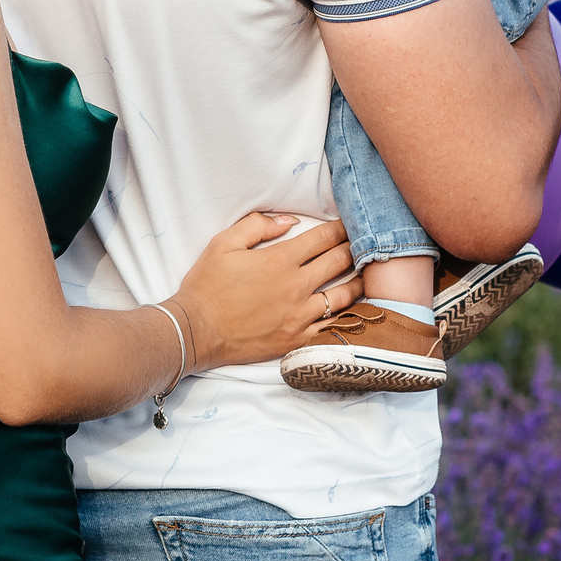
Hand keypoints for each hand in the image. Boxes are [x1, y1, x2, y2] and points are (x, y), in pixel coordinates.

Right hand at [166, 213, 359, 369]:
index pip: (322, 238)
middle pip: (338, 262)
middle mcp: (296, 286)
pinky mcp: (298, 338)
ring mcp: (300, 315)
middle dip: (354, 248)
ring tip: (363, 274)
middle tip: (362, 243)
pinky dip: (347, 316)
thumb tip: (288, 221)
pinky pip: (333, 327)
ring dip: (357, 281)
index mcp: (280, 260)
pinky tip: (353, 309)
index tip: (348, 224)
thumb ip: (256, 226)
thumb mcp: (223, 244)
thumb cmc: (206, 286)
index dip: (339, 228)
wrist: (197, 330)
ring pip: (344, 295)